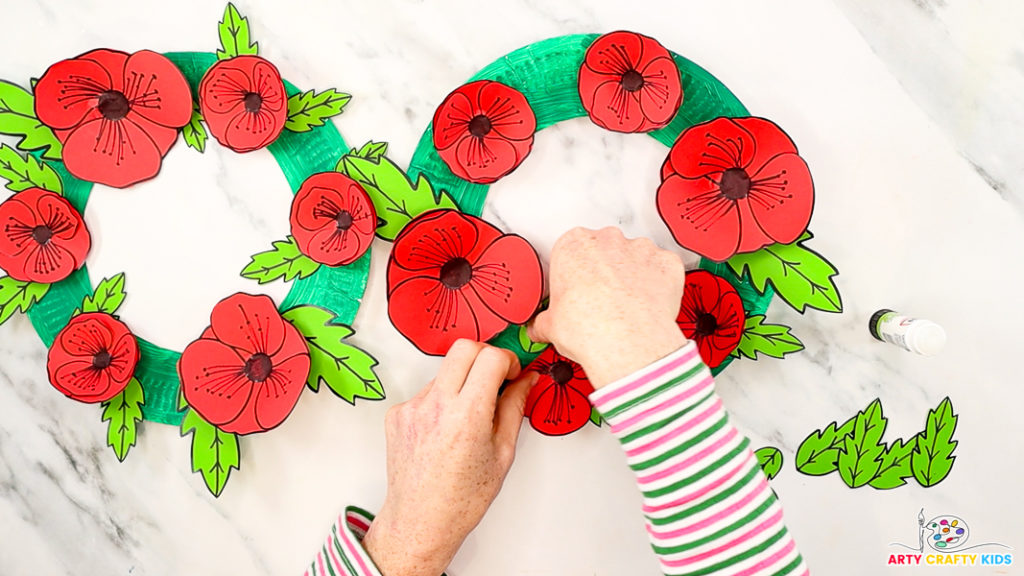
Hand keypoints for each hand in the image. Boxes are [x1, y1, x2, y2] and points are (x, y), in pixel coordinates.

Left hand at [361, 340, 536, 575]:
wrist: (420, 521)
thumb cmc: (462, 499)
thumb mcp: (502, 454)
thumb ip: (514, 408)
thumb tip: (526, 380)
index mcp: (467, 416)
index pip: (490, 358)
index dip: (507, 360)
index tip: (512, 372)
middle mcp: (436, 406)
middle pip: (463, 348)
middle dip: (485, 355)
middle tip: (495, 377)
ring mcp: (412, 408)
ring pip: (444, 371)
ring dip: (461, 381)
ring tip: (468, 417)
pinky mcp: (397, 414)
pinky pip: (426, 392)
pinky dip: (441, 401)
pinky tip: (446, 430)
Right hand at [529, 227, 687, 388]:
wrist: (625, 343)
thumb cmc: (588, 328)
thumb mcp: (550, 326)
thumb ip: (543, 321)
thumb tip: (539, 328)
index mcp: (572, 244)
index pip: (571, 251)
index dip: (574, 273)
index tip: (577, 290)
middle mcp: (607, 239)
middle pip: (605, 249)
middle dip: (604, 271)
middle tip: (601, 301)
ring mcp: (640, 248)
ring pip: (635, 258)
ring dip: (632, 276)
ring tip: (626, 307)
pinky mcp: (666, 263)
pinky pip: (662, 269)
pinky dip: (659, 284)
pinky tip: (648, 305)